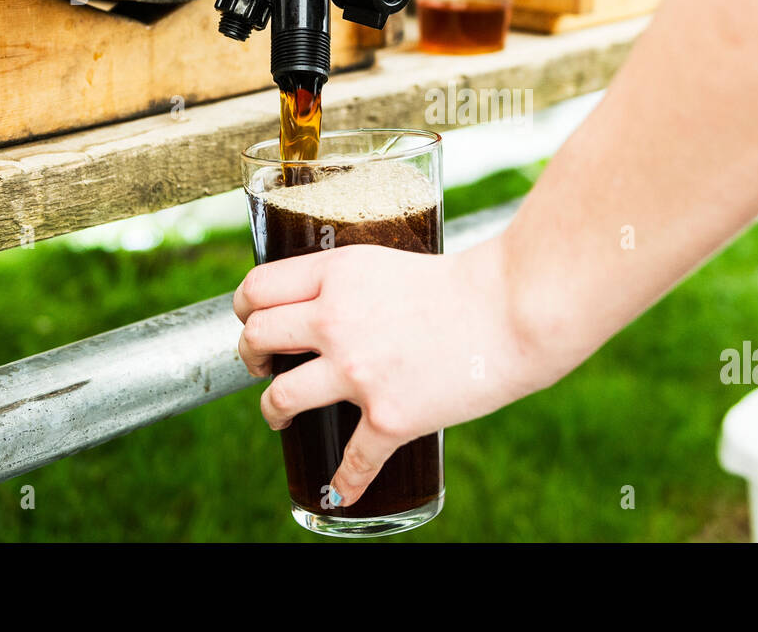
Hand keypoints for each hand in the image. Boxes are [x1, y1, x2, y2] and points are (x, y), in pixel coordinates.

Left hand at [233, 238, 549, 507]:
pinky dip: (344, 483)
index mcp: (338, 273)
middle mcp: (335, 319)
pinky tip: (340, 491)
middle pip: (257, 338)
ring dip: (272, 411)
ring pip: (279, 397)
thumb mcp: (396, 265)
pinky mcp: (387, 416)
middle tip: (262, 364)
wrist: (514, 310)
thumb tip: (339, 307)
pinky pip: (350, 462)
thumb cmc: (469, 284)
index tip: (251, 319)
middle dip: (250, 355)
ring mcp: (357, 371)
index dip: (244, 307)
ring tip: (280, 416)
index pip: (259, 287)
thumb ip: (359, 285)